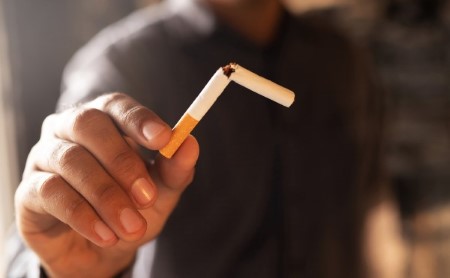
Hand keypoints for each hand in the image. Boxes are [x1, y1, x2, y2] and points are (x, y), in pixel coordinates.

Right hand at [15, 93, 198, 277]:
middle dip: (122, 161)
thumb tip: (189, 143)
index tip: (163, 138)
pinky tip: (106, 235)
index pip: (117, 106)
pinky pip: (51, 193)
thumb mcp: (160, 191)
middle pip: (89, 125)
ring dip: (106, 195)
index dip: (139, 119)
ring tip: (131, 227)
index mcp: (105, 121)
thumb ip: (174, 168)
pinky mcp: (29, 190)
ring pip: (71, 160)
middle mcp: (70, 130)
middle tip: (147, 197)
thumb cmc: (131, 207)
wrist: (101, 247)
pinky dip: (83, 215)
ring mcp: (45, 156)